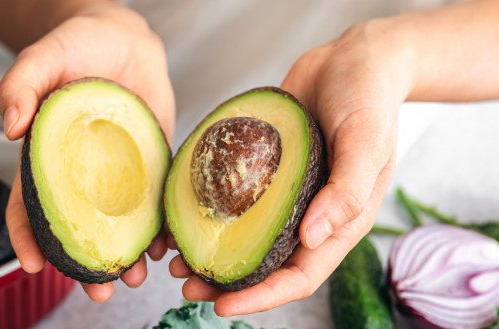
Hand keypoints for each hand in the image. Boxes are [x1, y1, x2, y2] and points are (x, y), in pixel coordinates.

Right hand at [0, 3, 174, 301]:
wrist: (127, 41)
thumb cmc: (80, 45)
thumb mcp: (45, 55)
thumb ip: (21, 83)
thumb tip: (10, 125)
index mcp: (49, 155)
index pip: (29, 203)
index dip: (27, 236)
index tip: (34, 266)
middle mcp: (84, 171)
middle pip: (79, 227)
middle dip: (87, 263)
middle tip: (100, 290)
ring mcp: (120, 170)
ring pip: (119, 222)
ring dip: (127, 253)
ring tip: (136, 276)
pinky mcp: (152, 162)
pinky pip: (155, 200)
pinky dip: (159, 224)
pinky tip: (167, 243)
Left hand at [169, 19, 413, 314]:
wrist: (353, 60)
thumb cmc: (368, 99)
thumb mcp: (368, 141)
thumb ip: (348, 190)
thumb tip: (313, 238)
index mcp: (338, 220)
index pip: (300, 275)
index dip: (262, 296)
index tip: (222, 307)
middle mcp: (308, 212)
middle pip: (266, 263)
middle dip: (228, 281)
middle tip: (187, 284)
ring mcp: (284, 191)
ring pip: (246, 235)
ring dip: (213, 251)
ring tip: (177, 259)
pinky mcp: (265, 168)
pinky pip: (235, 198)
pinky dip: (210, 211)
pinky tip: (185, 213)